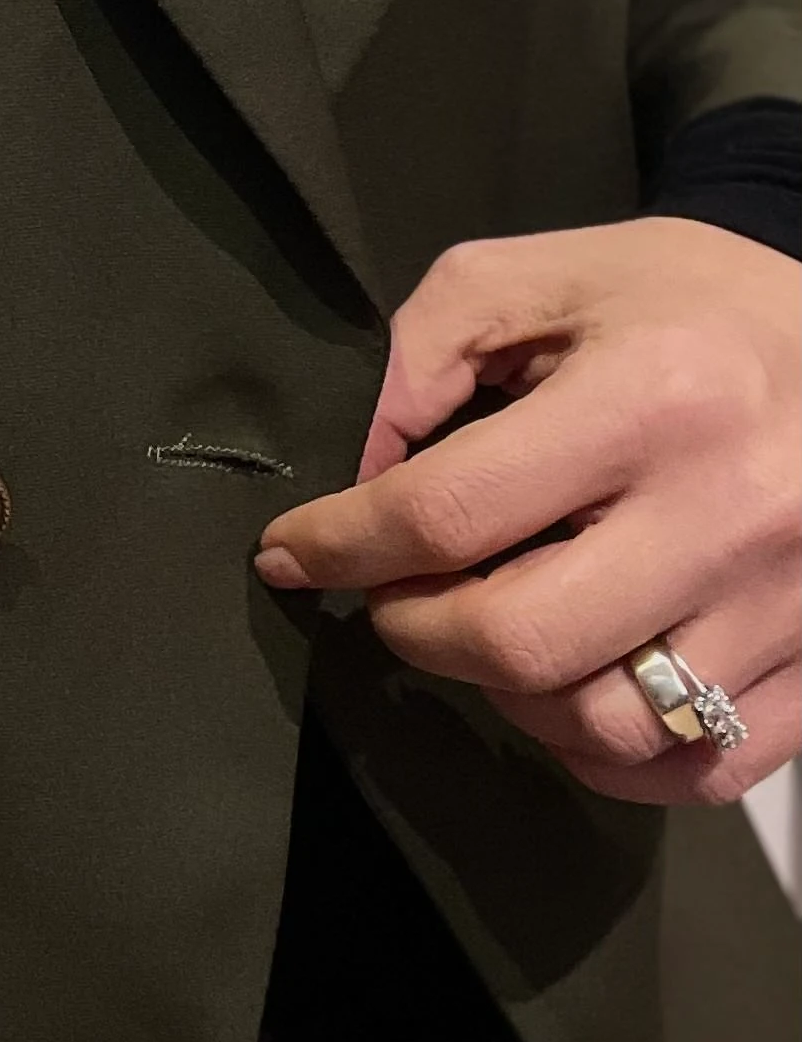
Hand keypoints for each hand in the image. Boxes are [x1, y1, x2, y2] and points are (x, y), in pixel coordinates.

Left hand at [252, 219, 800, 805]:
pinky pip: (697, 768)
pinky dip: (609, 754)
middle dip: (414, 628)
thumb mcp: (547, 273)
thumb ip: (427, 346)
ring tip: (485, 633)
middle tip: (392, 594)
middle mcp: (726, 512)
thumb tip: (355, 465)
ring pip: (605, 721)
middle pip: (520, 639)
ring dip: (508, 696)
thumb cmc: (693, 300)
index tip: (289, 553)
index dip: (342, 544)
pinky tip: (570, 690)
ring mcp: (786, 602)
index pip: (449, 510)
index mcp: (651, 397)